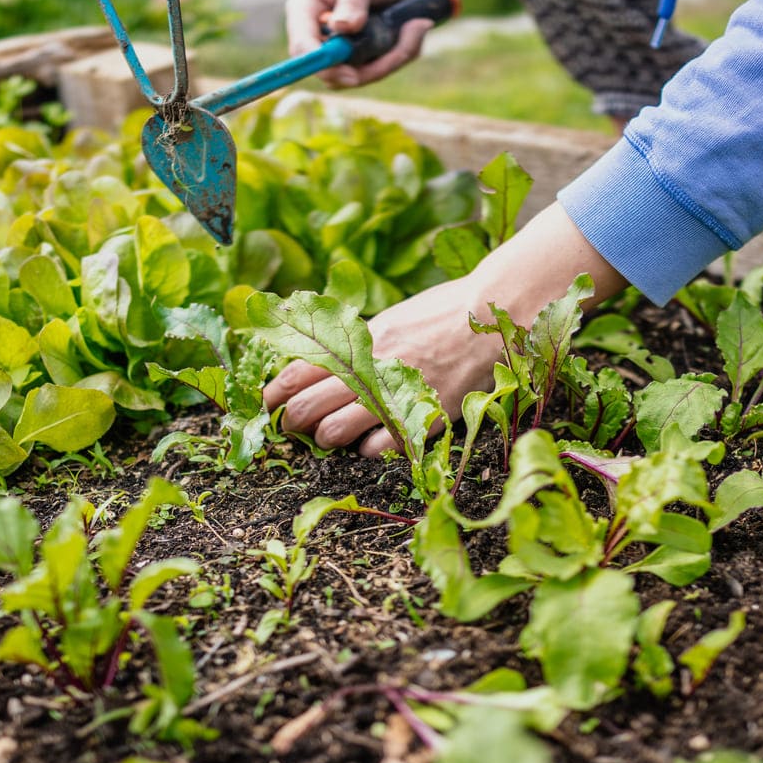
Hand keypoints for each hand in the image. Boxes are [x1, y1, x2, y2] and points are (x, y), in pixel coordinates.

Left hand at [262, 203, 630, 455]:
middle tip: (291, 427)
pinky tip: (370, 445)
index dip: (276, 391)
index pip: (299, 368)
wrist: (494, 312)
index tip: (268, 402)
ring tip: (328, 437)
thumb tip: (322, 361)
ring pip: (335, 431)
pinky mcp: (424, 414)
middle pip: (308, 405)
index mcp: (361, 339)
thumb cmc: (443, 313)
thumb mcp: (392, 319)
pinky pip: (380, 447)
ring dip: (325, 438)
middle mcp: (371, 366)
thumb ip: (358, 341)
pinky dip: (368, 450)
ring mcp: (396, 392)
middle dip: (292, 421)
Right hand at [284, 0, 430, 88]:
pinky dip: (401, 54)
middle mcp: (317, 36)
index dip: (324, 66)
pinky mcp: (359, 59)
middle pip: (332, 73)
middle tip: (406, 42)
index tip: (354, 73)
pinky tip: (414, 28)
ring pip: (360, 76)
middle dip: (371, 68)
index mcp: (305, 12)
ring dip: (393, 59)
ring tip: (416, 26)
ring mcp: (338, 52)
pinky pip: (379, 70)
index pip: (303, 48)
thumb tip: (342, 28)